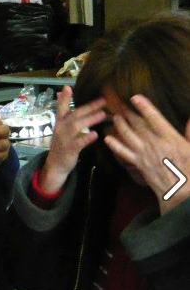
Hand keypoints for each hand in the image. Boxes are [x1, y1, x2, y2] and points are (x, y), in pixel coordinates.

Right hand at [38, 86, 105, 194]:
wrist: (56, 164)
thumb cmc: (63, 144)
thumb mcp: (61, 128)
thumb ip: (65, 113)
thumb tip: (63, 95)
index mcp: (59, 123)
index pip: (61, 108)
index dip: (64, 98)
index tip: (68, 87)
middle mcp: (60, 129)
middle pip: (74, 115)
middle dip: (88, 107)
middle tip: (103, 100)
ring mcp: (64, 139)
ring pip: (76, 127)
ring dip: (90, 119)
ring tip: (103, 114)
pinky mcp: (69, 150)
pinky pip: (78, 143)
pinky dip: (87, 138)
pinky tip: (96, 134)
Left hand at [104, 94, 189, 214]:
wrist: (181, 192)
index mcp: (170, 138)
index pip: (155, 119)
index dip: (144, 107)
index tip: (135, 97)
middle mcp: (154, 144)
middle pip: (138, 125)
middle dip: (127, 112)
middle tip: (118, 102)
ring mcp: (144, 154)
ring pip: (128, 136)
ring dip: (120, 125)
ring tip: (114, 116)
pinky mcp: (138, 164)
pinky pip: (123, 153)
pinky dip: (114, 145)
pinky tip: (107, 138)